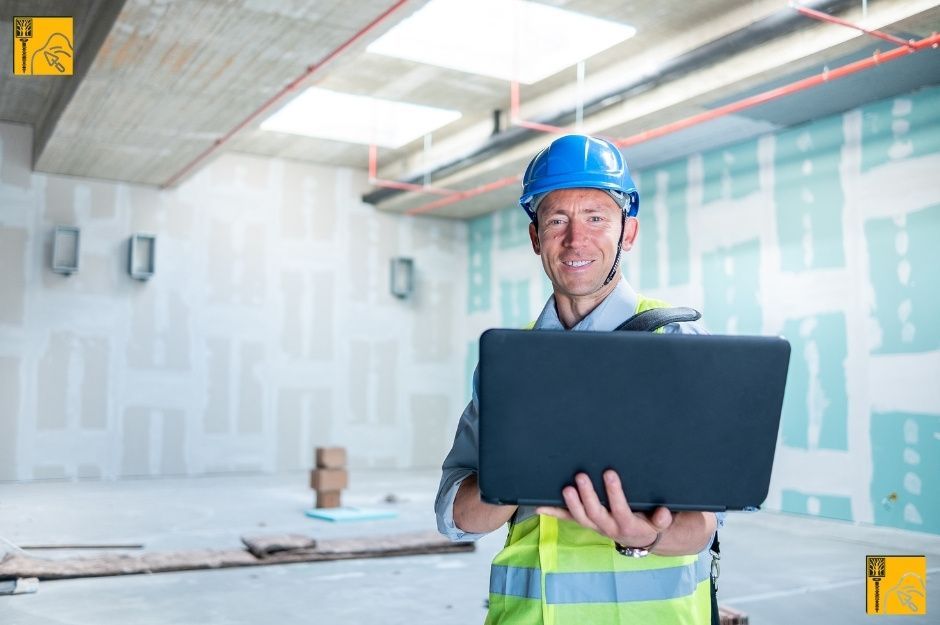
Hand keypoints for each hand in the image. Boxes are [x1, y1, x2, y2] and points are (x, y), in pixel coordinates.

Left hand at [536, 470, 673, 547]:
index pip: (620, 509)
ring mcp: (594, 525)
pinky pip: (568, 519)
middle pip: (595, 514)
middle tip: (581, 476)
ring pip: (580, 518)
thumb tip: (664, 513)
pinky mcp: (585, 522)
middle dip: (588, 496)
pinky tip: (540, 506)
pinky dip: (554, 513)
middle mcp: (608, 527)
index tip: (609, 473)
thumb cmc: (648, 522)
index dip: (614, 493)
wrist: (639, 537)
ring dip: (571, 504)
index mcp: (627, 525)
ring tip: (565, 488)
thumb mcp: (659, 523)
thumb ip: (662, 519)